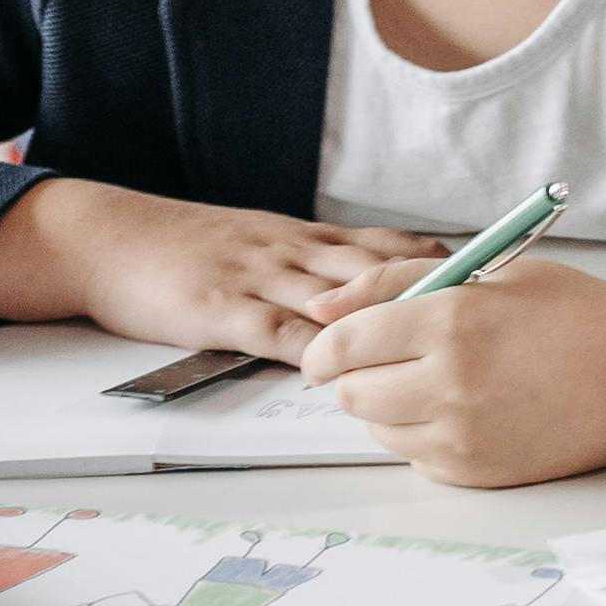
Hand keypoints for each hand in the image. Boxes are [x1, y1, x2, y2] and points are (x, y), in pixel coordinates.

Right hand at [0, 175, 444, 350]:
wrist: (109, 237)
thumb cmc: (186, 248)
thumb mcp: (258, 243)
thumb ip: (311, 267)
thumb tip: (374, 294)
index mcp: (304, 237)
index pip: (387, 244)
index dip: (441, 260)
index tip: (496, 275)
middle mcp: (291, 251)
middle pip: (377, 269)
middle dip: (434, 290)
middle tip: (488, 312)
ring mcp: (257, 278)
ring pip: (335, 298)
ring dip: (385, 319)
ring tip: (436, 341)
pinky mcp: (220, 308)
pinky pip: (272, 330)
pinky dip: (309, 349)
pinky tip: (338, 369)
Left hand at [305, 250, 605, 487]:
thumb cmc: (576, 313)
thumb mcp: (489, 271)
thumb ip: (396, 281)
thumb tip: (321, 309)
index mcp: (449, 322)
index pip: (343, 344)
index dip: (324, 348)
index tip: (326, 350)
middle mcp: (449, 385)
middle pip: (351, 394)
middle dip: (356, 376)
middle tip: (390, 360)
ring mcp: (463, 436)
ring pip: (380, 430)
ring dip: (390, 407)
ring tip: (441, 380)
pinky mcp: (479, 474)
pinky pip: (417, 458)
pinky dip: (424, 435)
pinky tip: (469, 408)